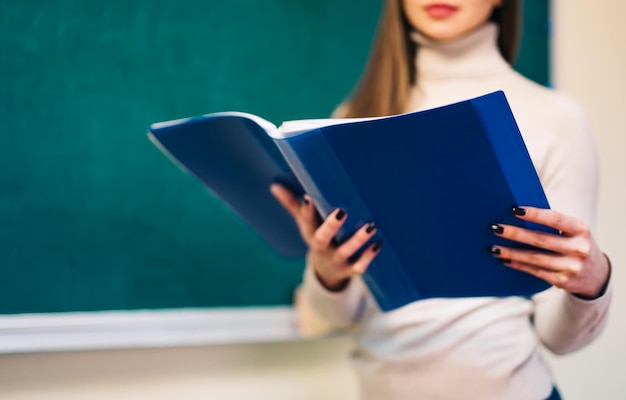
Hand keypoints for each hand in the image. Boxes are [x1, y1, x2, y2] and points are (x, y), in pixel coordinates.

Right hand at [270, 183, 380, 290]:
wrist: (327, 273)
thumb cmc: (318, 238)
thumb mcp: (304, 224)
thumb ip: (293, 204)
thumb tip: (274, 186)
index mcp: (310, 234)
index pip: (306, 221)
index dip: (306, 211)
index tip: (308, 197)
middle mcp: (322, 247)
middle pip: (323, 238)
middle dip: (331, 226)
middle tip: (342, 211)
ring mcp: (336, 260)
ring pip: (345, 251)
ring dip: (358, 240)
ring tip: (371, 226)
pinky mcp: (350, 269)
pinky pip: (359, 266)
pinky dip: (368, 257)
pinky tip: (378, 245)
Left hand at [490, 206, 610, 298]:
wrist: (596, 275)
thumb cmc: (575, 244)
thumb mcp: (573, 231)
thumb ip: (553, 224)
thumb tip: (517, 214)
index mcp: (581, 229)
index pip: (555, 219)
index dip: (534, 214)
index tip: (513, 210)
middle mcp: (578, 248)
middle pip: (541, 240)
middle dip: (515, 234)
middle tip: (495, 228)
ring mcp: (572, 267)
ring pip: (534, 258)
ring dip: (511, 253)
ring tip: (493, 248)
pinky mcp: (563, 281)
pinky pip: (535, 271)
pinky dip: (518, 265)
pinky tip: (504, 260)